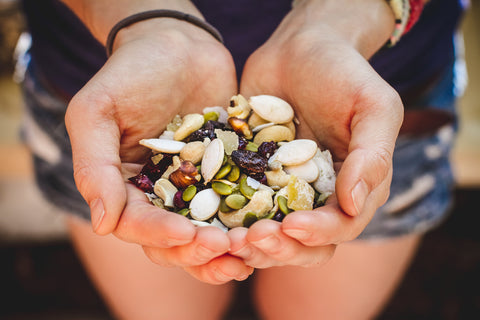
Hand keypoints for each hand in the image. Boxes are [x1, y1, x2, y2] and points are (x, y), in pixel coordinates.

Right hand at [65, 18, 251, 282]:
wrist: (178, 45)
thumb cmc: (130, 73)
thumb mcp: (97, 112)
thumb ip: (95, 166)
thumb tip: (102, 224)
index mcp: (126, 189)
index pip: (137, 225)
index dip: (159, 234)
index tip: (186, 234)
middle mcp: (162, 196)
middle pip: (175, 242)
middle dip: (198, 250)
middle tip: (223, 247)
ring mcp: (198, 187)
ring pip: (210, 233)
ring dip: (228, 249)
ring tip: (249, 252)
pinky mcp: (229, 175)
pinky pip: (241, 204)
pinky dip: (253, 219)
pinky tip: (270, 227)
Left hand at [231, 0, 402, 267]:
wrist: (300, 47)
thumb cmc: (344, 73)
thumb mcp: (373, 107)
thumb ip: (371, 156)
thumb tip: (354, 205)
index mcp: (350, 188)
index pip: (340, 226)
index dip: (319, 233)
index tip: (293, 226)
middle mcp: (314, 196)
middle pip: (301, 243)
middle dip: (279, 247)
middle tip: (254, 237)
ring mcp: (278, 188)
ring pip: (266, 233)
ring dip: (248, 243)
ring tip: (229, 237)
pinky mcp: (247, 175)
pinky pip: (233, 204)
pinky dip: (222, 218)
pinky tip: (205, 219)